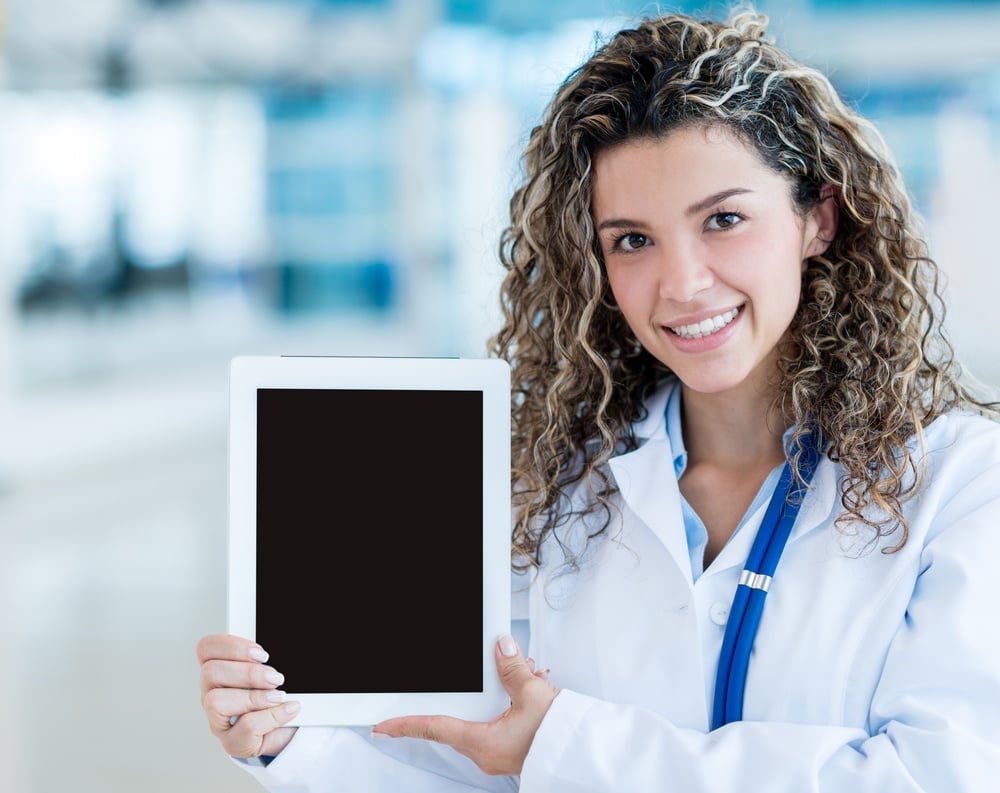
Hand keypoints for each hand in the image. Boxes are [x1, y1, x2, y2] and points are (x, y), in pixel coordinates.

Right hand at [197, 633, 299, 757]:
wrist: (289, 731)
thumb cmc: (275, 698)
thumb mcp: (268, 674)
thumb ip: (262, 662)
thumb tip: (268, 657)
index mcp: (218, 672)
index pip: (206, 649)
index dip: (231, 647)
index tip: (261, 654)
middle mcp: (211, 695)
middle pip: (210, 673)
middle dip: (248, 673)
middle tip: (275, 678)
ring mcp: (218, 721)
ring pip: (216, 701)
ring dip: (254, 696)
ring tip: (279, 696)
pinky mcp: (233, 743)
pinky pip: (246, 727)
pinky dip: (272, 716)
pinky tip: (287, 709)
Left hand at [372, 635, 559, 775]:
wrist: (587, 754)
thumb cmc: (560, 736)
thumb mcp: (532, 694)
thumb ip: (511, 668)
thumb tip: (500, 648)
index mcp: (483, 744)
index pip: (435, 728)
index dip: (406, 725)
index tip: (382, 726)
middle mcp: (487, 753)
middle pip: (462, 715)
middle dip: (475, 688)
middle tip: (492, 673)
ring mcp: (501, 752)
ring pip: (486, 714)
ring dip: (501, 690)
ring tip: (523, 672)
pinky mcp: (515, 748)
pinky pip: (503, 719)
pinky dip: (513, 699)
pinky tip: (530, 683)